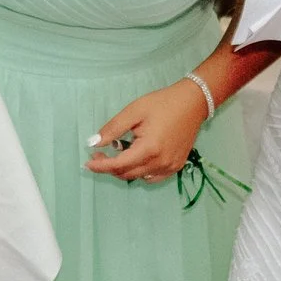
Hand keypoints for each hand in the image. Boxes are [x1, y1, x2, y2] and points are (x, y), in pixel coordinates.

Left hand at [85, 79, 211, 181]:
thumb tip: (94, 143)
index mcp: (149, 149)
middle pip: (126, 174)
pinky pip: (152, 177)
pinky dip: (139, 172)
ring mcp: (170, 167)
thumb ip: (113, 128)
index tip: (87, 162)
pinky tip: (136, 159)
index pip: (118, 165)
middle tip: (100, 153)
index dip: (100, 166)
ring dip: (124, 170)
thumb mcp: (134, 111)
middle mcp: (160, 162)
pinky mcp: (176, 166)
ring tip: (119, 153)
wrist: (193, 102)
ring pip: (138, 177)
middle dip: (109, 167)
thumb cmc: (163, 103)